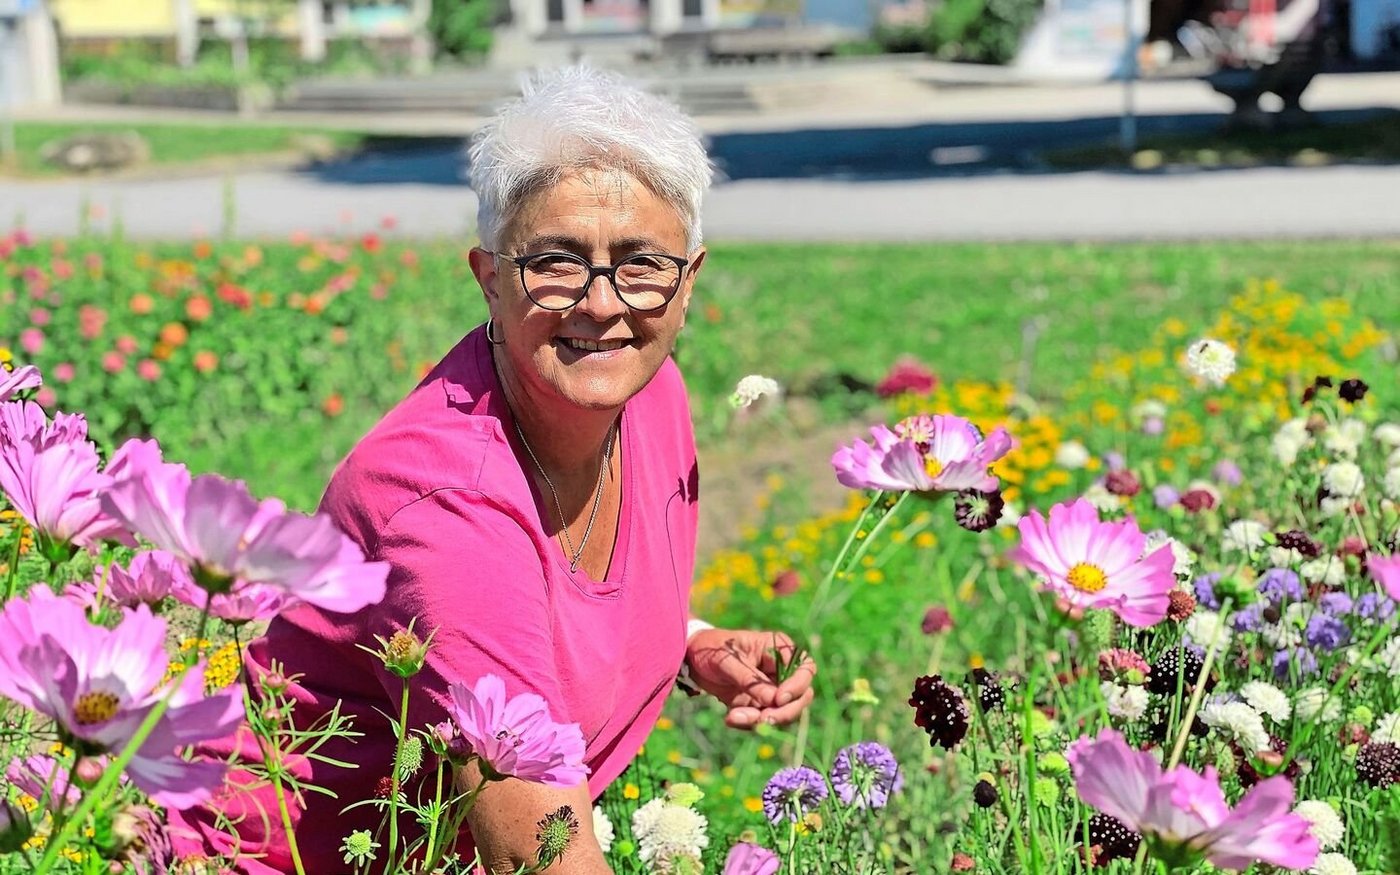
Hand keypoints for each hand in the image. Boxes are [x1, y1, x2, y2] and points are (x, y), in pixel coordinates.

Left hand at [684, 628, 815, 729]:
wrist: (692, 660)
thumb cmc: (712, 649)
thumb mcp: (727, 661)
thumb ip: (750, 680)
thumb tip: (773, 700)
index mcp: (779, 650)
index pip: (805, 669)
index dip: (797, 686)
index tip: (779, 698)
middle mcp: (780, 671)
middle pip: (801, 696)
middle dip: (784, 712)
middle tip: (763, 719)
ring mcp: (771, 689)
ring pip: (782, 712)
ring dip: (760, 720)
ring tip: (733, 717)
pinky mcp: (758, 705)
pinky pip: (762, 720)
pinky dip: (748, 723)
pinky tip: (729, 718)